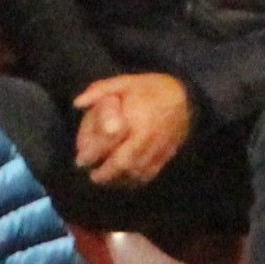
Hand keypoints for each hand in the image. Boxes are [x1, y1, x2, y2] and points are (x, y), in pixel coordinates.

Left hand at [73, 73, 193, 186]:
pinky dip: (133, 181)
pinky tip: (123, 180)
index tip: (81, 160)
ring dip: (117, 180)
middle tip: (93, 176)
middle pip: (123, 163)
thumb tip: (77, 103)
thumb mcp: (124, 82)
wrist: (187, 98)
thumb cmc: (151, 89)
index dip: (93, 152)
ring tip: (105, 180)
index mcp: (135, 116)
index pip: (110, 139)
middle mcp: (147, 136)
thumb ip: (99, 91)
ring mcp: (158, 149)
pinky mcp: (166, 157)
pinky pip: (148, 175)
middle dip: (105, 174)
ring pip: (135, 173)